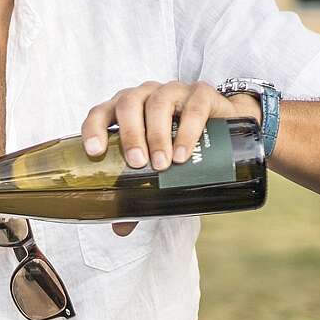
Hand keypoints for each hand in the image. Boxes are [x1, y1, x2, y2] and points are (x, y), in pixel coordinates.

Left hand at [81, 81, 259, 235]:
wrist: (225, 127)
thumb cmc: (178, 146)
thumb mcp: (157, 167)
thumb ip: (137, 192)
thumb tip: (121, 229)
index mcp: (125, 110)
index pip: (101, 112)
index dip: (93, 128)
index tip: (94, 152)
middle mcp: (145, 95)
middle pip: (128, 104)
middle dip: (130, 134)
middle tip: (139, 164)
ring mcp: (173, 91)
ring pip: (158, 103)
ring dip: (158, 134)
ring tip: (163, 164)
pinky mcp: (202, 93)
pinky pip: (193, 106)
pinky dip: (187, 130)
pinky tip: (184, 153)